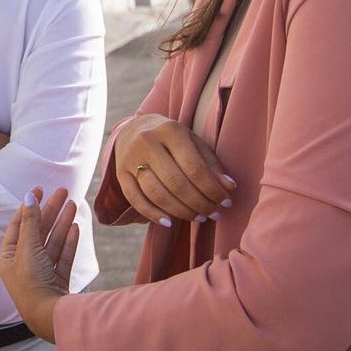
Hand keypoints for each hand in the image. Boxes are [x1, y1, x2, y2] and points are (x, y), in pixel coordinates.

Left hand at [0, 186, 78, 341]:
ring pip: (52, 242)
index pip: (17, 225)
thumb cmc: (31, 282)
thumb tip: (29, 197)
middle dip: (50, 211)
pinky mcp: (57, 281)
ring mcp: (42, 273)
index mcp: (9, 258)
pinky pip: (63, 256)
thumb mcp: (28, 248)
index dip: (28, 207)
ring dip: (62, 222)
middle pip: (38, 231)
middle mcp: (23, 265)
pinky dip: (69, 241)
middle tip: (63, 191)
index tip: (39, 189)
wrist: (48, 316)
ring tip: (73, 203)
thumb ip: (31, 222)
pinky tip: (75, 226)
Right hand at [111, 113, 236, 225]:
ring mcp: (130, 158)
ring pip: (156, 194)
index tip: (226, 203)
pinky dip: (153, 214)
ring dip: (180, 212)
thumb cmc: (172, 139)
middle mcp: (147, 142)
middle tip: (213, 214)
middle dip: (199, 204)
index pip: (194, 167)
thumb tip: (229, 187)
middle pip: (176, 183)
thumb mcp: (193, 143)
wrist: (134, 129)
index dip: (212, 189)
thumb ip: (211, 164)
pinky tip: (169, 222)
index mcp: (170, 130)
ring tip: (198, 218)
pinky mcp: (120, 174)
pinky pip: (136, 200)